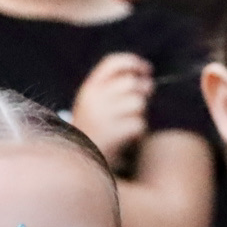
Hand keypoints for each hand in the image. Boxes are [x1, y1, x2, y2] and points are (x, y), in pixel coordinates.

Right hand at [68, 51, 153, 165]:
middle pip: (132, 83)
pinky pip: (139, 124)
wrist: (78, 163)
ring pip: (138, 103)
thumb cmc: (95, 132)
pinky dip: (138, 131)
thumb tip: (146, 78)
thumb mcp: (95, 106)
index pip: (114, 63)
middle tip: (142, 103)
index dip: (134, 63)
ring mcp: (101, 116)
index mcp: (89, 89)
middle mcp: (93, 99)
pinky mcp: (111, 134)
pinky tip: (127, 139)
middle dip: (143, 91)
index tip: (147, 70)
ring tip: (128, 125)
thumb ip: (114, 88)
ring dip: (140, 114)